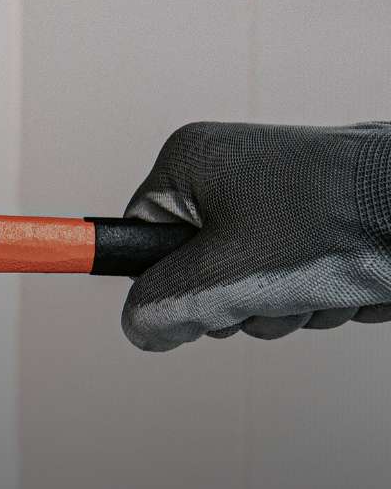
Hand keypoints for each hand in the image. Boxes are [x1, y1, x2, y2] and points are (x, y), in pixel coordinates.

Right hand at [123, 122, 390, 350]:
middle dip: (242, 300)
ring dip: (287, 304)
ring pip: (251, 281)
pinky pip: (295, 275)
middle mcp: (230, 166)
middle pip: (198, 268)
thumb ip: (162, 306)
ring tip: (322, 282)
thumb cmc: (340, 222)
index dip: (166, 281)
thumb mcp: (226, 277)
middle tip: (272, 292)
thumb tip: (140, 327)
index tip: (194, 302)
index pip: (138, 236)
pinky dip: (321, 292)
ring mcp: (278, 190)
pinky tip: (349, 278)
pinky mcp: (321, 215)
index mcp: (191, 161)